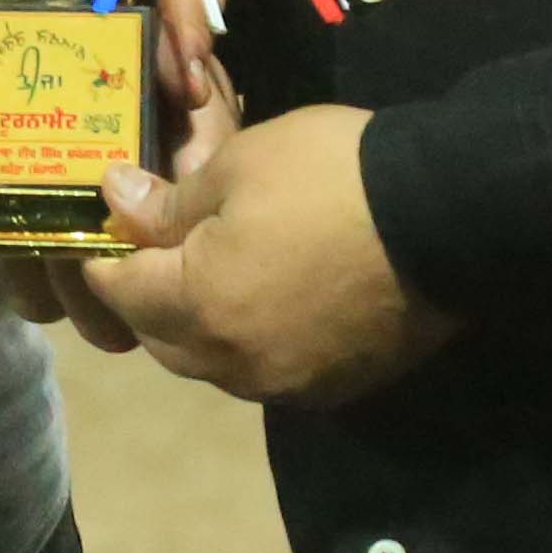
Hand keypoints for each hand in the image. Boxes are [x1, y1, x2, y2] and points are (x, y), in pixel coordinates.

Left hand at [73, 95, 459, 404]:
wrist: (448, 217)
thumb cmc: (331, 177)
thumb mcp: (240, 165)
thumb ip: (168, 202)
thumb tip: (116, 204)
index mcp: (199, 308)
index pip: (120, 293)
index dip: (104, 256)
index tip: (104, 225)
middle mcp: (235, 364)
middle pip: (161, 340)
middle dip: (147, 296)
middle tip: (153, 246)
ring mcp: (287, 384)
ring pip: (212, 363)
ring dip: (197, 325)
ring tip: (207, 272)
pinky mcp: (333, 387)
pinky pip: (266, 371)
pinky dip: (250, 341)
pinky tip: (266, 300)